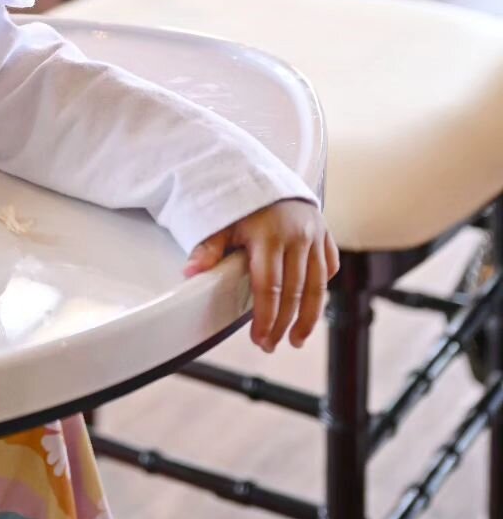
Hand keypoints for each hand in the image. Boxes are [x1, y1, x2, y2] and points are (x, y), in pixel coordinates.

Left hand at [183, 200, 338, 351]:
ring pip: (318, 287)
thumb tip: (191, 272)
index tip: (260, 339)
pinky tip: (310, 306)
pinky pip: (328, 269)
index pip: (270, 287)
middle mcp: (297, 238)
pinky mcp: (326, 236)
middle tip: (271, 344)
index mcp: (268, 236)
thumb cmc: (242, 202)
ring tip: (296, 339)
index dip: (266, 318)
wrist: (269, 174)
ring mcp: (316, 237)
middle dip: (284, 324)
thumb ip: (209, 248)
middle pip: (295, 293)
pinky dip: (320, 289)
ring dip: (308, 318)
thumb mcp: (221, 221)